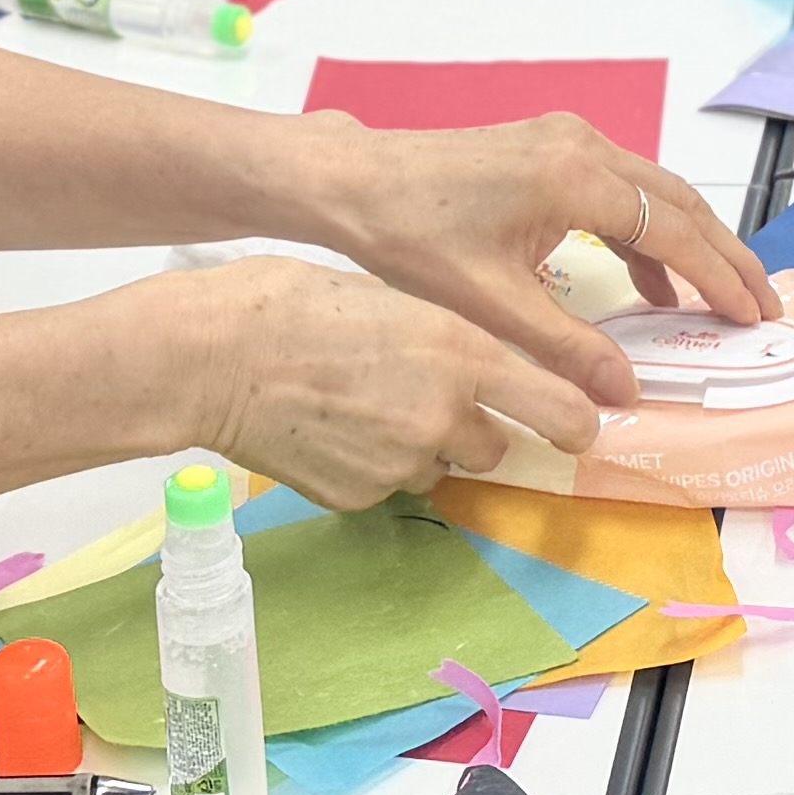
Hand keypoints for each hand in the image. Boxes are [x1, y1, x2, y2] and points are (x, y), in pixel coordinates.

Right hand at [146, 259, 602, 503]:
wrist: (213, 354)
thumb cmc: (294, 301)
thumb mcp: (395, 298)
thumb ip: (446, 342)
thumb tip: (472, 369)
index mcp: (461, 352)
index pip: (558, 411)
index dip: (575, 424)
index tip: (580, 426)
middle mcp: (444, 416)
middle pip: (494, 446)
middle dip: (471, 427)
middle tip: (420, 393)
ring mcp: (401, 463)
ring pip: (436, 466)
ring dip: (418, 446)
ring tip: (361, 405)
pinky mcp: (358, 496)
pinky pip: (385, 486)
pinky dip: (369, 464)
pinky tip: (330, 428)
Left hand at [288, 113, 773, 418]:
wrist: (354, 185)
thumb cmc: (412, 235)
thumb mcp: (491, 304)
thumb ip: (566, 346)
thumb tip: (624, 391)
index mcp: (576, 177)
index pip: (673, 231)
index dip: (718, 279)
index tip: (752, 317)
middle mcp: (583, 147)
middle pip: (680, 204)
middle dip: (726, 258)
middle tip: (763, 307)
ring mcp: (568, 142)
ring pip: (656, 195)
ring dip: (692, 245)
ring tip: (722, 299)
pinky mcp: (551, 151)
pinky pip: (622, 193)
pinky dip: (647, 236)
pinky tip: (651, 286)